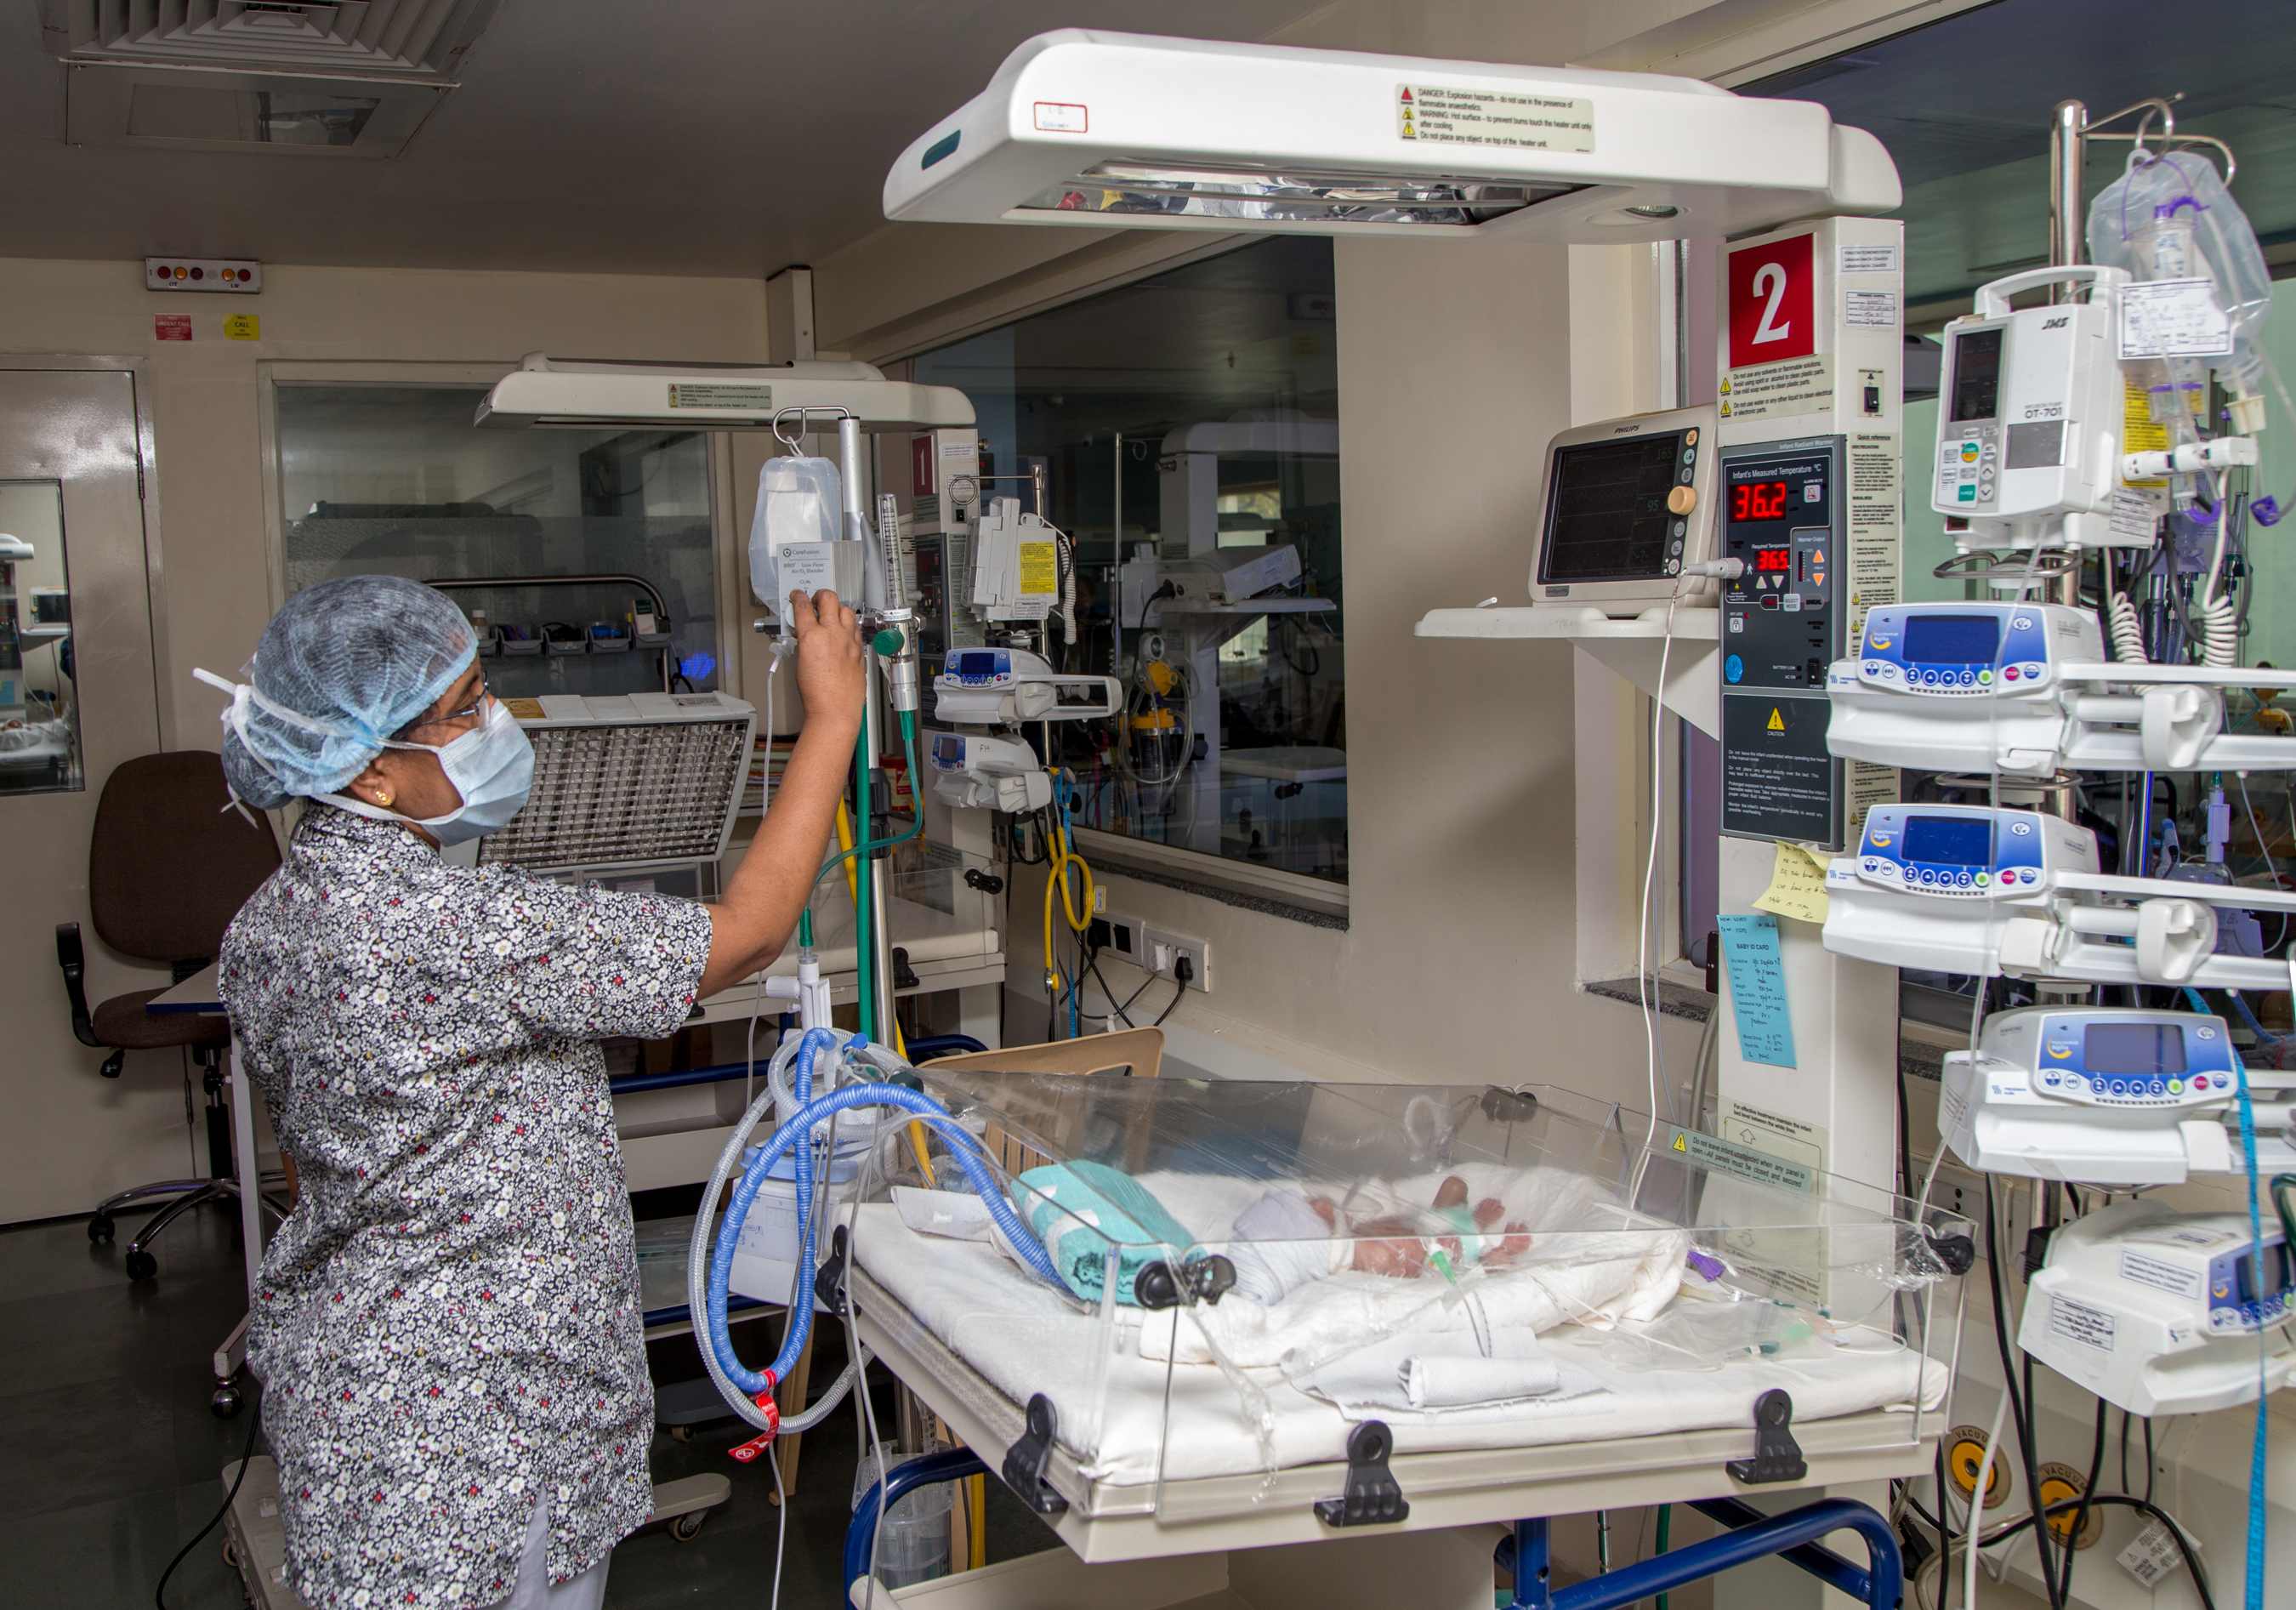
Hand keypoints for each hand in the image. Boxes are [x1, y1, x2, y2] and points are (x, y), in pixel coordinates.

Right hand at [789, 589, 864, 736]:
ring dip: (836, 608)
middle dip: (819, 595)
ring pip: (846, 609)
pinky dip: (848, 626)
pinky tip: (843, 632)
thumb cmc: (817, 694)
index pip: (802, 606)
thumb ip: (804, 642)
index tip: (797, 595)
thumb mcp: (800, 662)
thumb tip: (804, 634)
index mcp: (812, 637)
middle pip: (828, 598)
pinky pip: (855, 628)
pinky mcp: (860, 650)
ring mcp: (849, 641)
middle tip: (814, 601)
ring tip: (830, 614)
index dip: (797, 597)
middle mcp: (833, 634)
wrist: (834, 710)